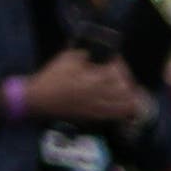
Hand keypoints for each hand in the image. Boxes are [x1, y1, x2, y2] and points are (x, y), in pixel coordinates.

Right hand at [19, 46, 141, 127]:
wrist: (40, 99)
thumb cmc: (52, 77)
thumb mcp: (66, 59)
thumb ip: (85, 55)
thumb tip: (98, 54)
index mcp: (91, 79)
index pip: (116, 71)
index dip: (120, 64)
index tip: (115, 59)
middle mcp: (98, 95)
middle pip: (126, 88)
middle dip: (127, 79)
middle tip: (123, 74)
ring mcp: (98, 107)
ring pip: (126, 104)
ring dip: (130, 95)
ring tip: (129, 89)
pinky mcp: (95, 116)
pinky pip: (117, 115)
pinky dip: (125, 109)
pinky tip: (125, 103)